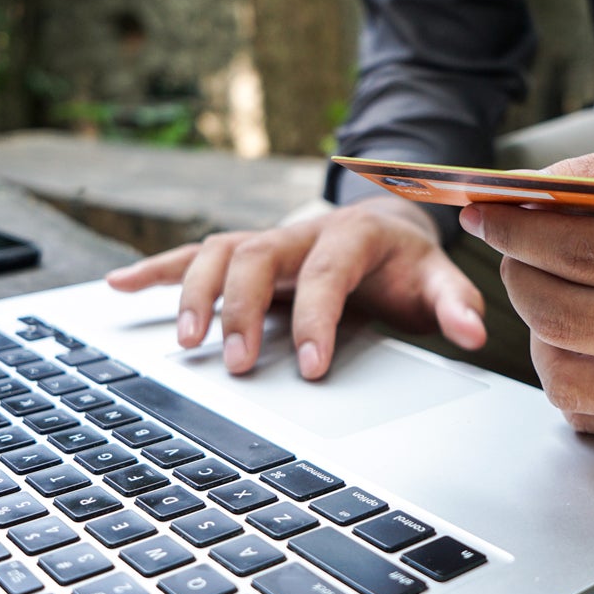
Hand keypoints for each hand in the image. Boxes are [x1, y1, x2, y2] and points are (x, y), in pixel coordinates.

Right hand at [106, 195, 485, 378]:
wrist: (382, 226)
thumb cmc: (405, 263)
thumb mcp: (437, 279)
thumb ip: (454, 302)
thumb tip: (473, 332)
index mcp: (352, 237)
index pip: (326, 273)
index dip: (316, 318)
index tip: (311, 367)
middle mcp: (301, 232)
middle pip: (259, 257)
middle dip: (245, 310)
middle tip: (241, 364)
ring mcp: (266, 238)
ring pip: (219, 250)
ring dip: (194, 291)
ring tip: (183, 341)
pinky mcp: (242, 250)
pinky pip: (192, 252)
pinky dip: (155, 268)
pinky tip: (119, 287)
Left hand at [460, 136, 593, 434]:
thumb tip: (518, 192)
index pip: (585, 253)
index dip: (519, 232)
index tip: (484, 215)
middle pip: (562, 314)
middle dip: (518, 272)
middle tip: (515, 247)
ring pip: (560, 369)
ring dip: (536, 323)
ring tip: (557, 287)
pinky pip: (582, 406)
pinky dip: (562, 365)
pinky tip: (581, 331)